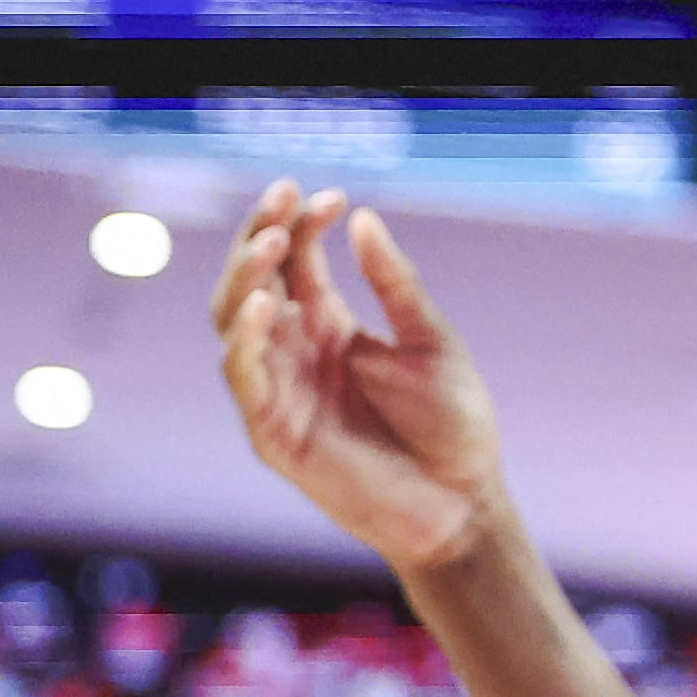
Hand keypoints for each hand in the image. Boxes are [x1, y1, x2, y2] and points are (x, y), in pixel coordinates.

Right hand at [212, 184, 509, 574]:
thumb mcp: (432, 340)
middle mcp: (296, 351)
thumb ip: (395, 284)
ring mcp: (279, 389)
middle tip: (282, 199)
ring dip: (245, 279)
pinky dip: (245, 339)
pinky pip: (243, 377)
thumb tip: (365, 218)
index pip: (296, 262)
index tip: (328, 195)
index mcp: (330, 326)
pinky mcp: (272, 432)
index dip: (300, 224)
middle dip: (259, 237)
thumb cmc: (453, 424)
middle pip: (252, 282)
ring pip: (232, 322)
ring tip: (271, 241)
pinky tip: (265, 303)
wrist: (463, 501)